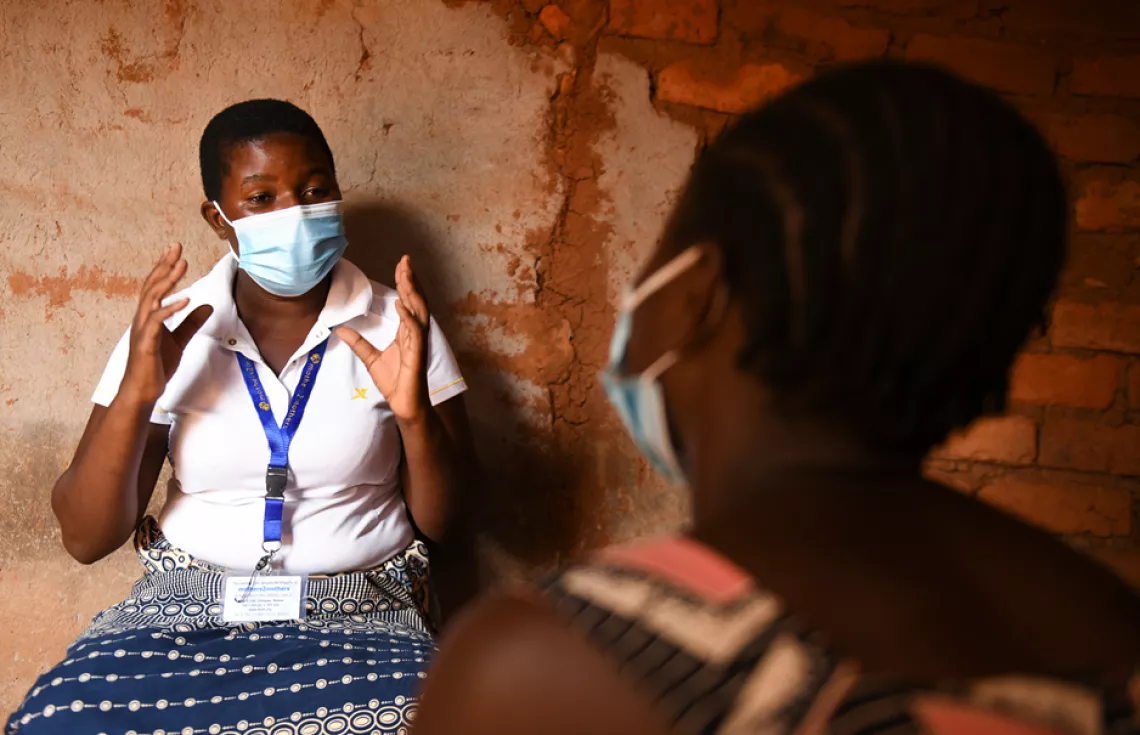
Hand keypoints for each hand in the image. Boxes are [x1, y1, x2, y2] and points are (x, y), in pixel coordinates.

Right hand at [120, 244, 212, 405]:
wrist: (143, 391)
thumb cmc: (156, 366)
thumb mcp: (179, 340)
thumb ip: (190, 323)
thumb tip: (206, 306)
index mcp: (149, 317)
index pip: (156, 287)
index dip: (165, 268)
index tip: (176, 251)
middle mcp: (142, 319)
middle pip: (152, 286)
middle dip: (164, 266)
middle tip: (176, 247)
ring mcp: (142, 330)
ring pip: (151, 299)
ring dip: (167, 281)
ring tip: (181, 265)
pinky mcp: (146, 344)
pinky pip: (156, 322)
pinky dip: (170, 309)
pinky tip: (185, 300)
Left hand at [337, 255, 429, 421]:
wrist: (404, 404)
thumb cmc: (395, 382)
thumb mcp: (371, 359)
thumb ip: (358, 343)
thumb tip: (340, 330)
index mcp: (407, 332)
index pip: (407, 301)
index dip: (404, 283)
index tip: (400, 265)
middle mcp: (416, 333)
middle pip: (416, 300)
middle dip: (411, 280)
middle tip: (405, 260)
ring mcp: (418, 343)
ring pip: (419, 311)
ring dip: (413, 292)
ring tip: (406, 274)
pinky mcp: (417, 354)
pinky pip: (416, 332)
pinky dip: (410, 317)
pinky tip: (402, 304)